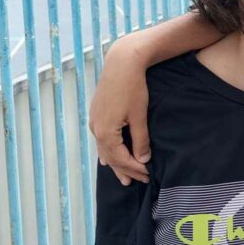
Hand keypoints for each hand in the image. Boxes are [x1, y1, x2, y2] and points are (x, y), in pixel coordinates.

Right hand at [88, 40, 151, 184]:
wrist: (121, 63)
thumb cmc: (133, 88)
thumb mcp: (140, 116)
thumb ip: (141, 140)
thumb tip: (143, 160)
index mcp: (106, 132)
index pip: (121, 159)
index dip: (135, 169)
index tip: (148, 175)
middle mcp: (96, 129)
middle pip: (111, 157)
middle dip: (126, 170)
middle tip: (139, 181)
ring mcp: (94, 121)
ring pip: (105, 150)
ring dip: (115, 164)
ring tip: (124, 178)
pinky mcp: (96, 114)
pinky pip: (101, 140)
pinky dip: (108, 151)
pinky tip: (107, 159)